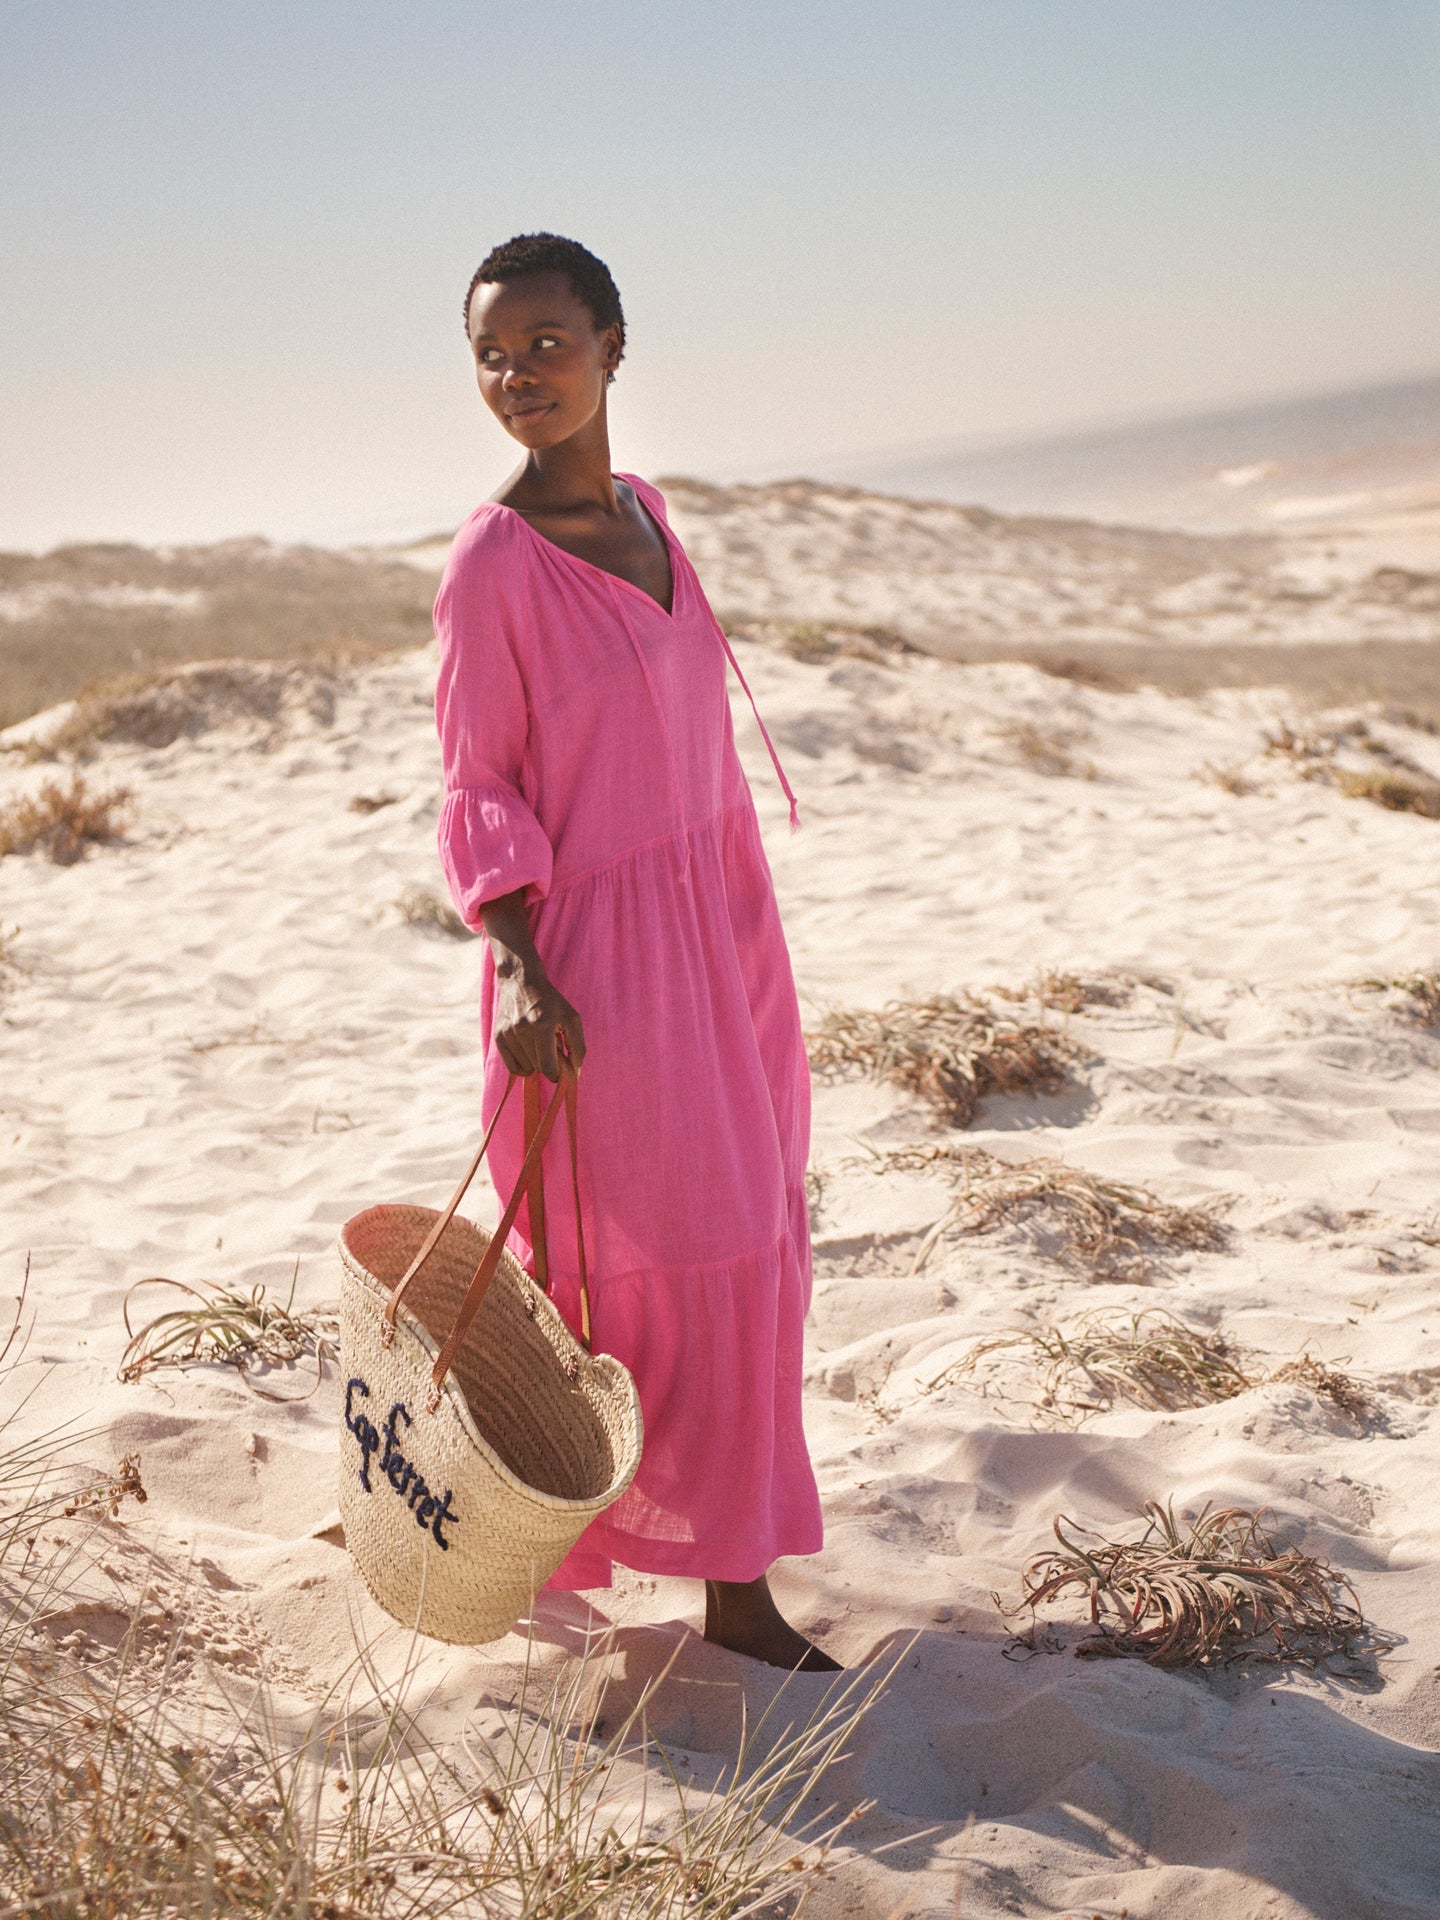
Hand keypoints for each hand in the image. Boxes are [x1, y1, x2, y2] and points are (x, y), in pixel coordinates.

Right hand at [492, 962, 585, 1081]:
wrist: (521, 981)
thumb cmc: (551, 1002)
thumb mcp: (572, 1018)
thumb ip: (578, 1046)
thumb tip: (575, 1073)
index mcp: (542, 1025)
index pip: (547, 1066)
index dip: (557, 1074)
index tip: (562, 1070)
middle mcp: (522, 1030)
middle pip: (538, 1068)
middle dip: (548, 1064)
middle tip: (552, 1050)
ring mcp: (507, 1034)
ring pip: (525, 1068)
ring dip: (535, 1063)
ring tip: (539, 1045)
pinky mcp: (498, 1036)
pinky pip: (512, 1067)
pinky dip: (522, 1066)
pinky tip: (529, 1054)